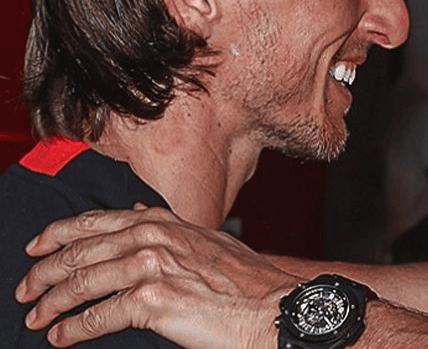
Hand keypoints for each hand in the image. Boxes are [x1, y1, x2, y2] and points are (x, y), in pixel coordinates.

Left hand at [16, 206, 297, 347]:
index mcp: (167, 223)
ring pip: (82, 282)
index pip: (100, 220)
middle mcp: (155, 238)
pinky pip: (97, 316)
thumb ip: (172, 233)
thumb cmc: (249, 283)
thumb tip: (142, 220)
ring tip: (36, 317)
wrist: (274, 305)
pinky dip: (72, 328)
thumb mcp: (209, 243)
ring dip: (51, 303)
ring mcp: (152, 267)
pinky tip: (61, 336)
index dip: (61, 232)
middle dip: (45, 271)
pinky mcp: (151, 301)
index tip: (38, 245)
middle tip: (26, 289)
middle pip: (81, 250)